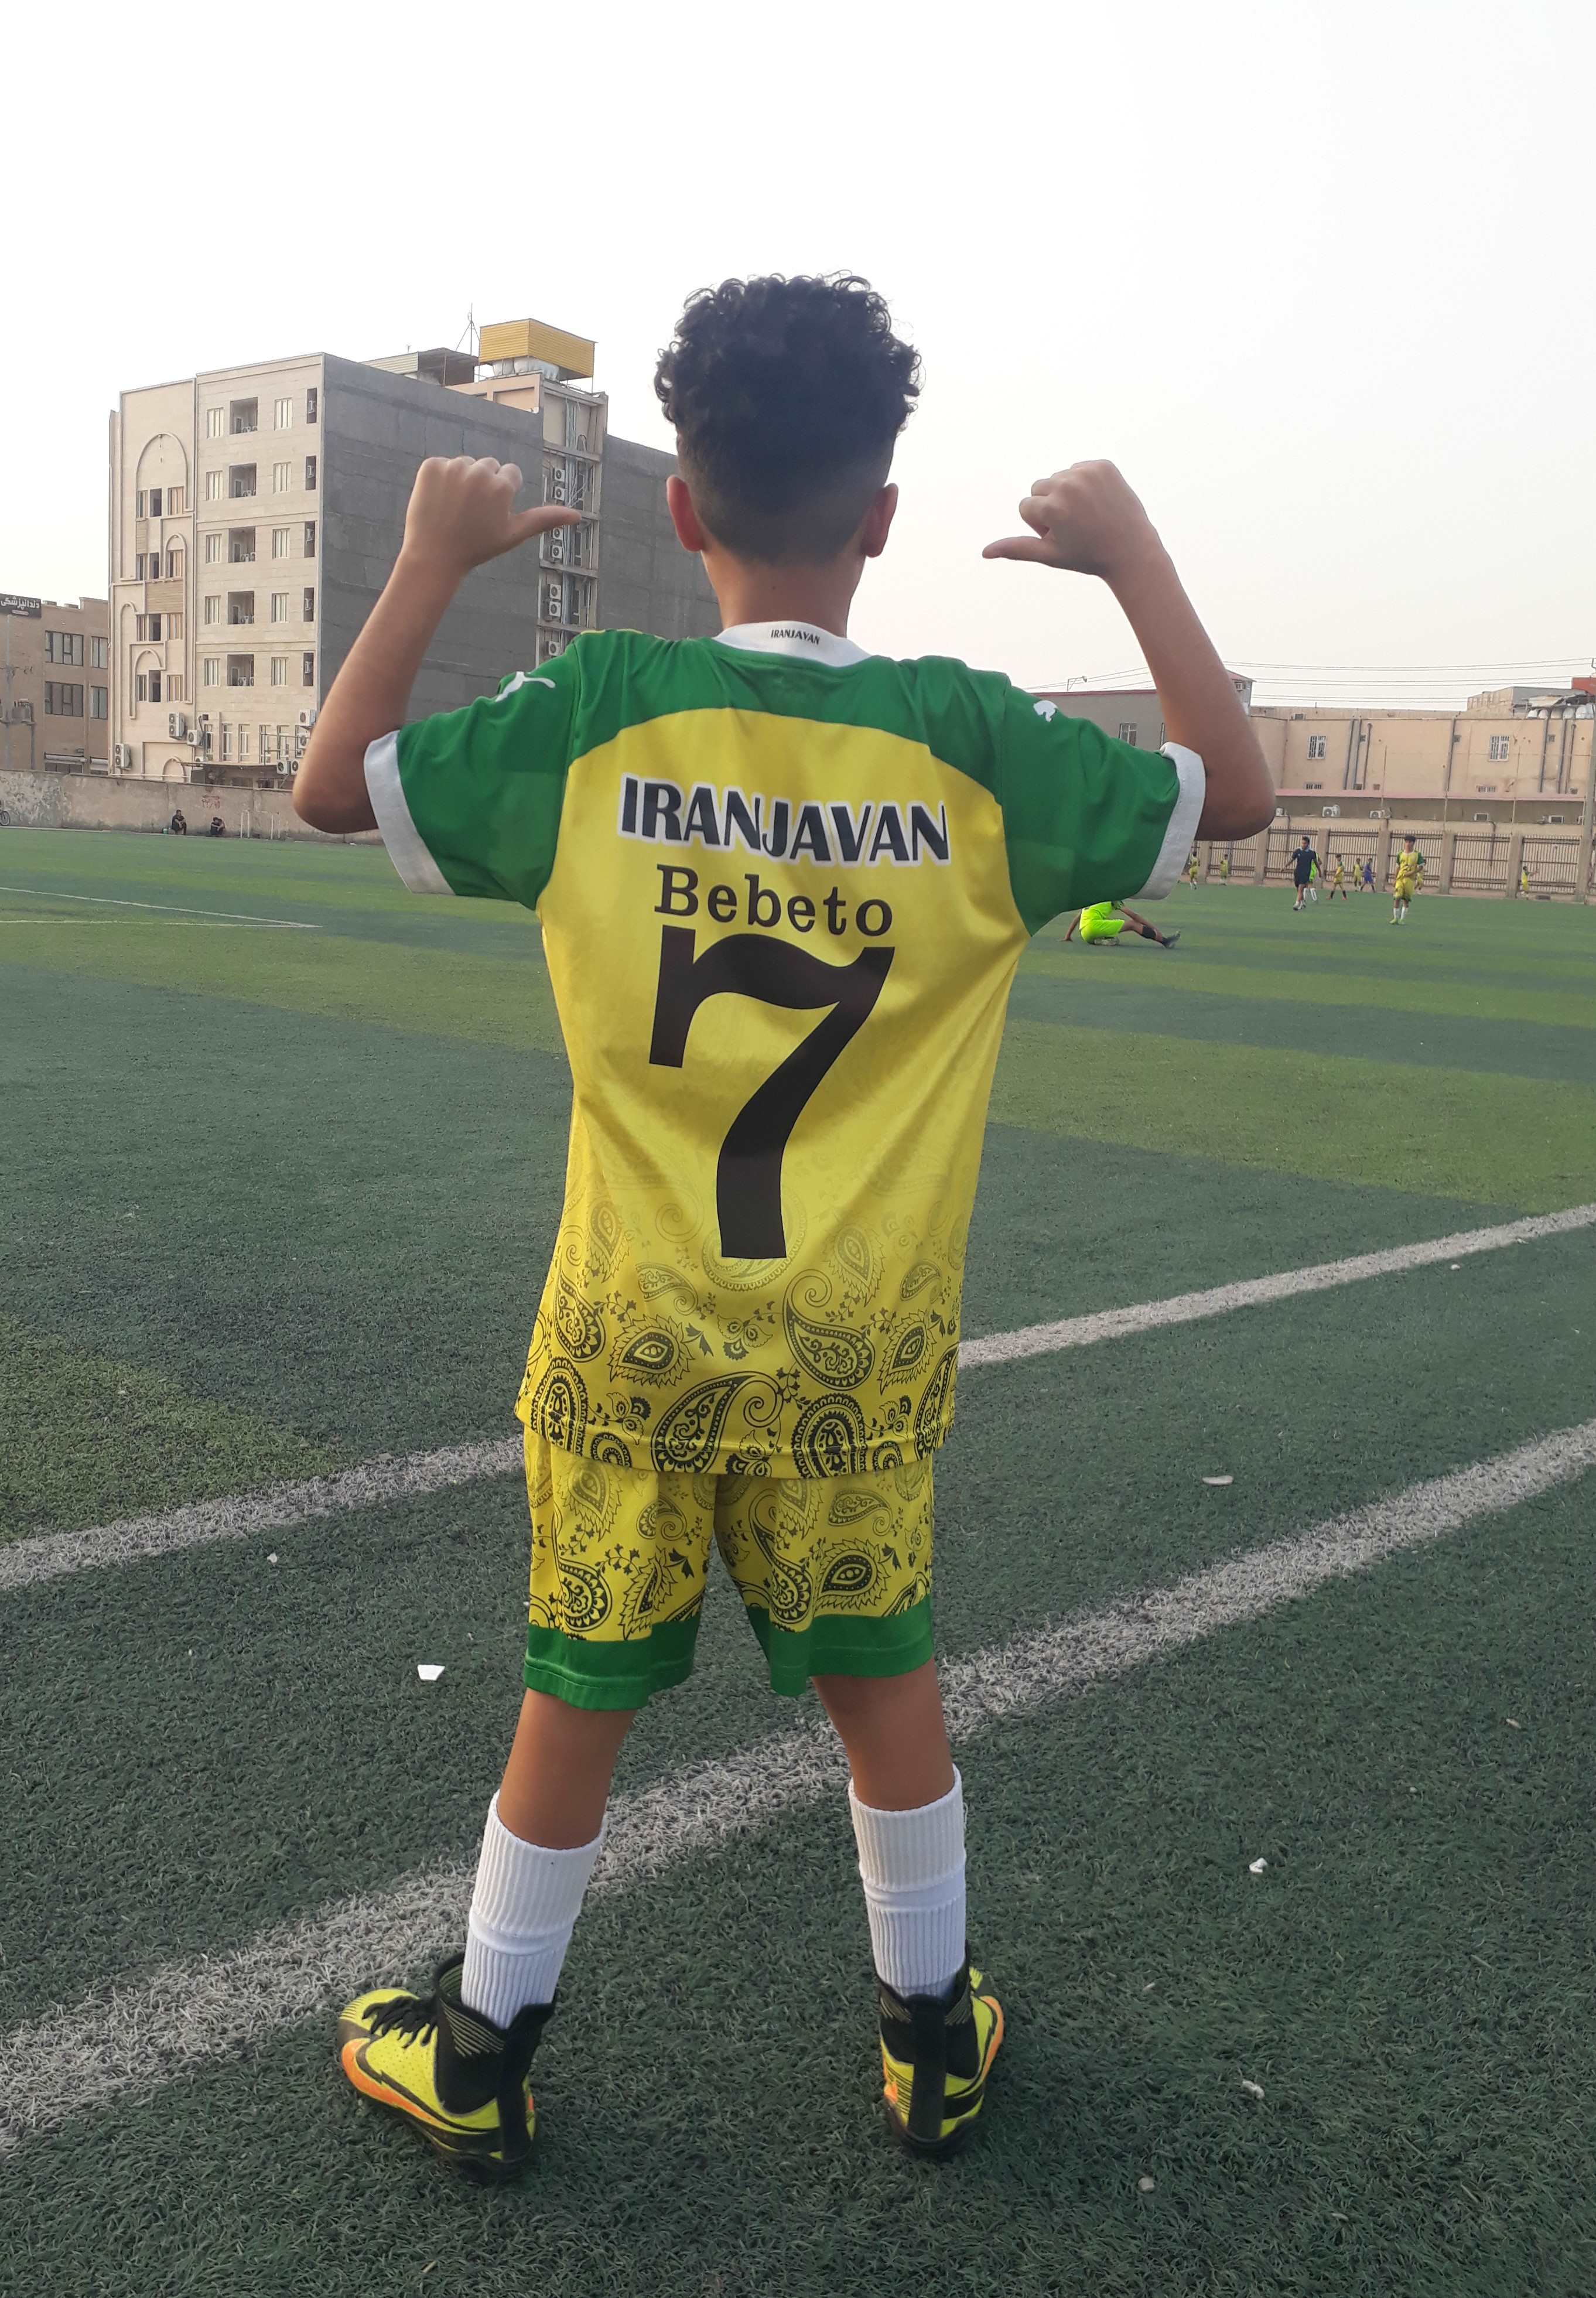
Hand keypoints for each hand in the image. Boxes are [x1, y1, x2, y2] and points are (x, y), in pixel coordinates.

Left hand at [400, 455, 578, 579]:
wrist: (433, 556)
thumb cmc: (477, 548)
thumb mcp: (514, 534)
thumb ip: (544, 519)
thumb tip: (577, 515)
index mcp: (502, 486)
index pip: (510, 474)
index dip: (502, 496)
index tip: (489, 514)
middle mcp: (479, 471)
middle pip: (489, 466)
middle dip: (483, 485)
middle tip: (471, 513)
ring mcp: (452, 467)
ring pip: (465, 465)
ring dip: (461, 481)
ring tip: (454, 508)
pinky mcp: (430, 466)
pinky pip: (442, 465)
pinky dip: (440, 480)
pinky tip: (438, 501)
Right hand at [983, 460, 1162, 581]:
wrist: (1132, 550)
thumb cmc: (1087, 556)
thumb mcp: (1049, 554)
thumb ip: (1016, 548)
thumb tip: (984, 552)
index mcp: (1052, 507)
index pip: (1025, 507)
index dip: (1040, 525)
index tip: (1062, 535)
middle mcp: (1068, 484)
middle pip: (1039, 488)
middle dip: (1050, 506)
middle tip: (1075, 525)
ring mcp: (1088, 472)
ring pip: (1058, 477)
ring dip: (1067, 493)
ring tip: (1088, 513)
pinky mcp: (1103, 465)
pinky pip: (1079, 468)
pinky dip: (1084, 483)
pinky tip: (1098, 501)